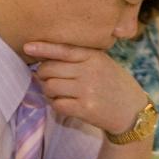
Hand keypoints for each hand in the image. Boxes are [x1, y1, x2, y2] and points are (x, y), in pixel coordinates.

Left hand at [25, 41, 147, 134]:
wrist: (131, 111)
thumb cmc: (112, 83)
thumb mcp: (102, 63)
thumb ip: (79, 57)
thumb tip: (45, 57)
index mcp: (94, 57)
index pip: (63, 49)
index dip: (42, 48)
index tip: (27, 47)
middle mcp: (90, 72)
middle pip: (50, 69)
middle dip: (43, 74)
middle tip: (47, 79)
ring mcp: (87, 91)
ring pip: (50, 87)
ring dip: (47, 90)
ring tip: (55, 92)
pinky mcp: (85, 109)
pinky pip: (57, 104)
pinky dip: (55, 104)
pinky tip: (63, 103)